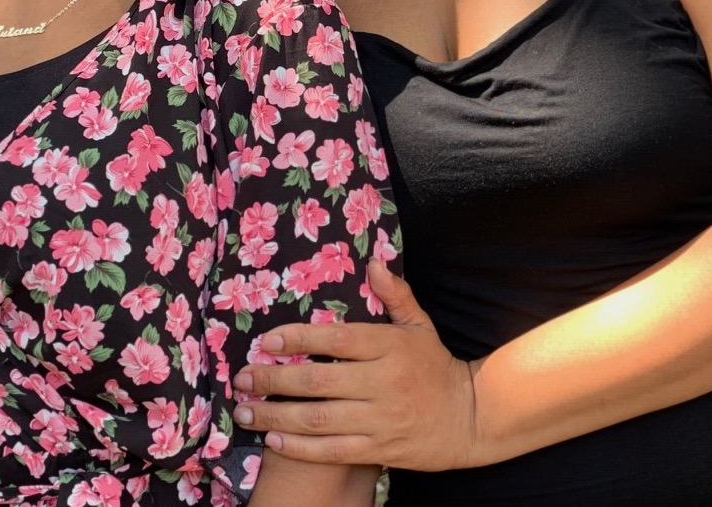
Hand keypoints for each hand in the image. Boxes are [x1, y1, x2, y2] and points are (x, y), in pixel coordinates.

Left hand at [232, 260, 489, 471]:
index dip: (299, 340)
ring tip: (245, 411)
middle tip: (242, 378)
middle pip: (321, 382)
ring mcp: (382, 420)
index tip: (267, 341)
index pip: (339, 340)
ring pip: (320, 420)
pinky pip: (333, 451)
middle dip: (275, 381)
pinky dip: (300, 447)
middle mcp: (385, 384)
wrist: (469, 419)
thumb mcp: (420, 326)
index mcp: (392, 348)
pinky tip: (273, 440)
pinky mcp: (381, 450)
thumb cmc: (436, 367)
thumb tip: (372, 260)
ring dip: (277, 415)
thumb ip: (395, 295)